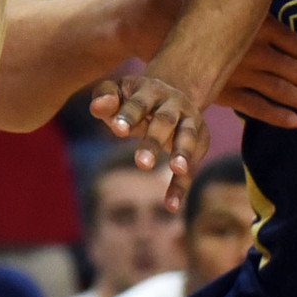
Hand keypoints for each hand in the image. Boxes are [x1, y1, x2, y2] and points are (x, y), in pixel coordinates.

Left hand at [88, 71, 210, 209]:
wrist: (173, 96)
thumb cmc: (135, 100)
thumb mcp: (119, 93)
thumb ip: (105, 97)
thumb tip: (96, 107)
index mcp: (151, 90)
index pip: (138, 103)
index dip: (128, 116)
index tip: (116, 130)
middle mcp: (174, 104)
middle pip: (164, 121)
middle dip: (154, 140)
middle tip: (141, 163)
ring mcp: (190, 122)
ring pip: (188, 137)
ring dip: (183, 153)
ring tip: (177, 169)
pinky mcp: (200, 142)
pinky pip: (192, 166)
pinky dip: (182, 186)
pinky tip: (171, 206)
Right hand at [221, 17, 296, 126]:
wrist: (164, 43)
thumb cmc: (210, 24)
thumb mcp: (236, 8)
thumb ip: (259, 13)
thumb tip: (285, 8)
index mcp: (258, 25)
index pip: (293, 42)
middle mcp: (253, 49)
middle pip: (292, 68)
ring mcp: (239, 73)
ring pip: (279, 89)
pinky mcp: (224, 92)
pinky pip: (255, 107)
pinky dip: (277, 116)